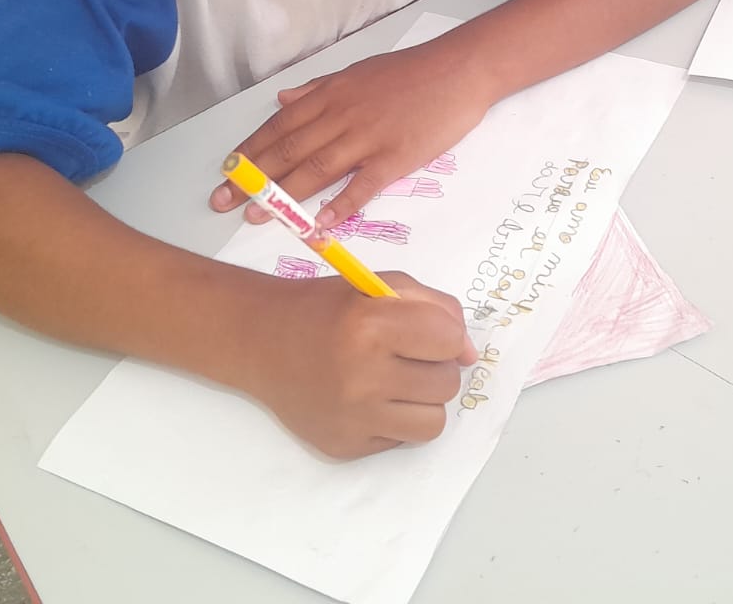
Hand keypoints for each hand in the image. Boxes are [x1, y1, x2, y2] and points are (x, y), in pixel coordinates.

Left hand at [210, 40, 495, 226]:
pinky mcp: (396, 157)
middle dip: (253, 177)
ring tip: (258, 216)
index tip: (225, 171)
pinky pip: (363, 185)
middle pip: (289, 150)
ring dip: (285, 194)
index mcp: (330, 95)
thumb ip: (317, 89)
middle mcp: (341, 116)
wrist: (459, 69)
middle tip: (223, 203)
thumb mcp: (356, 72)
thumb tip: (282, 99)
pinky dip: (340, 205)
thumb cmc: (410, 71)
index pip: (279, 126)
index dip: (250, 150)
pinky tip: (321, 224)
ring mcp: (368, 137)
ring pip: (317, 167)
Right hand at [242, 272, 477, 458]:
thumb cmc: (328, 308)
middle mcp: (363, 375)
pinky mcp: (345, 446)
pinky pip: (400, 441)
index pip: (450, 341)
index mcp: (372, 325)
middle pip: (446, 385)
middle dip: (433, 367)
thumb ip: (436, 308)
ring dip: (421, 401)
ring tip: (393, 382)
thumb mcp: (380, 286)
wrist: (262, 342)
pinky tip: (368, 400)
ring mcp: (353, 417)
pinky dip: (394, 421)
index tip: (425, 332)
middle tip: (403, 355)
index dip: (445, 335)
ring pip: (433, 422)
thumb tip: (469, 356)